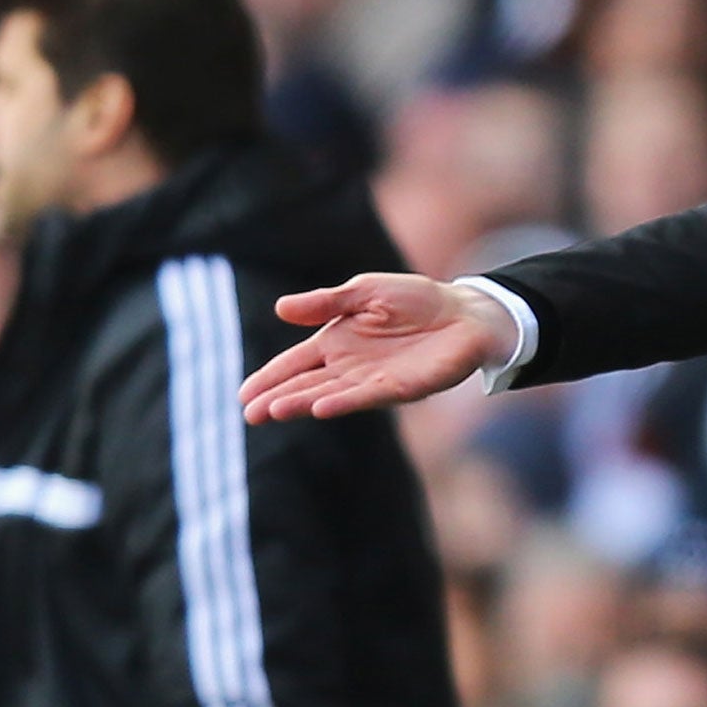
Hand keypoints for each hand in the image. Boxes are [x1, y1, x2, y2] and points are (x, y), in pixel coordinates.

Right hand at [239, 273, 519, 422]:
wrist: (463, 313)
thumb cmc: (414, 300)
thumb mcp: (364, 291)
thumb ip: (325, 302)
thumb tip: (279, 308)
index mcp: (335, 342)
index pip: (293, 364)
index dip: (269, 378)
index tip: (243, 395)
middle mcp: (348, 366)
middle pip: (304, 385)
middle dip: (276, 398)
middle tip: (249, 414)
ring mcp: (372, 380)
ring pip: (328, 394)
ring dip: (301, 403)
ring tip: (274, 411)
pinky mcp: (399, 388)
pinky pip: (365, 397)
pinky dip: (341, 402)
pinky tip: (320, 408)